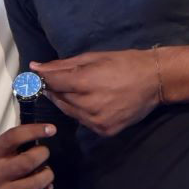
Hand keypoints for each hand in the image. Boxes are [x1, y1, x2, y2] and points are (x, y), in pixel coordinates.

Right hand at [0, 124, 56, 188]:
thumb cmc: (15, 164)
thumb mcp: (15, 148)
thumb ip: (26, 138)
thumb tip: (50, 128)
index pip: (13, 137)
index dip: (34, 131)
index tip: (52, 129)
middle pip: (26, 162)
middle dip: (42, 157)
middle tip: (45, 158)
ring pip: (32, 185)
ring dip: (47, 177)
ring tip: (47, 175)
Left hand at [32, 51, 159, 137]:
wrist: (155, 81)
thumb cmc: (125, 63)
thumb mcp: (94, 58)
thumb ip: (63, 65)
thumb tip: (37, 68)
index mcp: (86, 82)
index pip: (53, 83)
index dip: (41, 79)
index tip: (33, 77)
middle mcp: (89, 104)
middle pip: (59, 99)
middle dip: (54, 90)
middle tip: (53, 83)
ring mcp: (97, 120)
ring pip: (69, 112)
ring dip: (67, 102)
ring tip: (75, 91)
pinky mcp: (104, 130)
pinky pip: (83, 122)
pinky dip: (81, 113)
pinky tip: (88, 102)